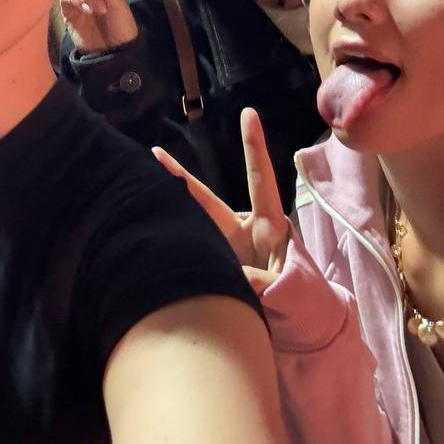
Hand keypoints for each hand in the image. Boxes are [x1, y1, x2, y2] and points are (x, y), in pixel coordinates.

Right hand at [153, 109, 289, 293]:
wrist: (301, 329)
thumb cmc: (304, 302)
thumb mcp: (291, 291)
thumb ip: (264, 284)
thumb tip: (237, 277)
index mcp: (270, 227)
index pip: (261, 180)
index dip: (254, 147)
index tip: (248, 114)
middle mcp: (244, 232)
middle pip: (208, 200)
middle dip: (180, 178)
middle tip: (154, 154)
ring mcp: (227, 249)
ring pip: (195, 225)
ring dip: (172, 213)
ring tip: (139, 198)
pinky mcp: (217, 268)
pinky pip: (193, 253)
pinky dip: (175, 249)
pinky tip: (148, 246)